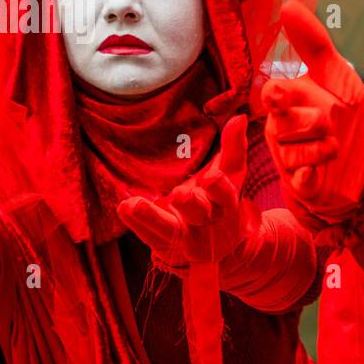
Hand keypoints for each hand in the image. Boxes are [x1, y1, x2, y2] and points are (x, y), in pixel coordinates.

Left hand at [117, 115, 257, 267]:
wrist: (219, 246)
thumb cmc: (222, 201)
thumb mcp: (231, 176)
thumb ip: (234, 148)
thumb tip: (239, 117)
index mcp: (227, 205)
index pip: (226, 195)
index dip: (219, 188)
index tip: (211, 179)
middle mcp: (208, 223)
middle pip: (199, 214)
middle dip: (190, 204)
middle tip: (180, 194)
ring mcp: (185, 238)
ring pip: (168, 229)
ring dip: (151, 217)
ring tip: (134, 205)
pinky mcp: (165, 245)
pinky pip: (149, 235)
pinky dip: (136, 223)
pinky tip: (124, 208)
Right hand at [261, 0, 363, 223]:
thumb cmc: (344, 109)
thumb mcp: (335, 73)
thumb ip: (312, 43)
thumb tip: (288, 4)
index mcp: (285, 101)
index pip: (271, 95)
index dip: (277, 95)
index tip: (279, 94)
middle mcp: (280, 129)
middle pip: (286, 124)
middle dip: (314, 122)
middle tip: (330, 121)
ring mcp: (289, 158)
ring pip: (295, 153)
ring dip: (322, 148)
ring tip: (335, 145)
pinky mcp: (303, 184)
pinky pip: (299, 182)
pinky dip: (308, 177)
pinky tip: (315, 173)